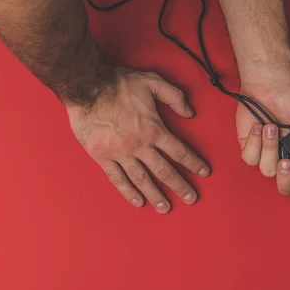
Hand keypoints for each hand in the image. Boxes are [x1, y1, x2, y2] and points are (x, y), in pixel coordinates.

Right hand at [66, 68, 210, 213]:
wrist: (86, 88)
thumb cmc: (118, 83)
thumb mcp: (152, 81)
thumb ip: (174, 96)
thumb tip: (190, 113)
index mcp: (154, 129)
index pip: (179, 151)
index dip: (193, 163)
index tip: (203, 173)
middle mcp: (140, 145)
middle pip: (165, 171)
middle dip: (180, 186)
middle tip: (191, 199)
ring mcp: (120, 154)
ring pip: (142, 179)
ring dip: (156, 195)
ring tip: (166, 208)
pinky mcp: (102, 157)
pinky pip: (118, 179)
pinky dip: (128, 192)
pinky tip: (138, 201)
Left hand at [237, 75, 289, 205]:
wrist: (270, 87)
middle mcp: (287, 159)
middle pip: (285, 186)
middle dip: (285, 177)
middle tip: (287, 161)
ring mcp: (267, 155)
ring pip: (267, 170)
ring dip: (269, 147)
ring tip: (272, 126)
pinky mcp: (249, 149)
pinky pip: (250, 158)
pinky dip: (254, 142)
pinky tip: (258, 127)